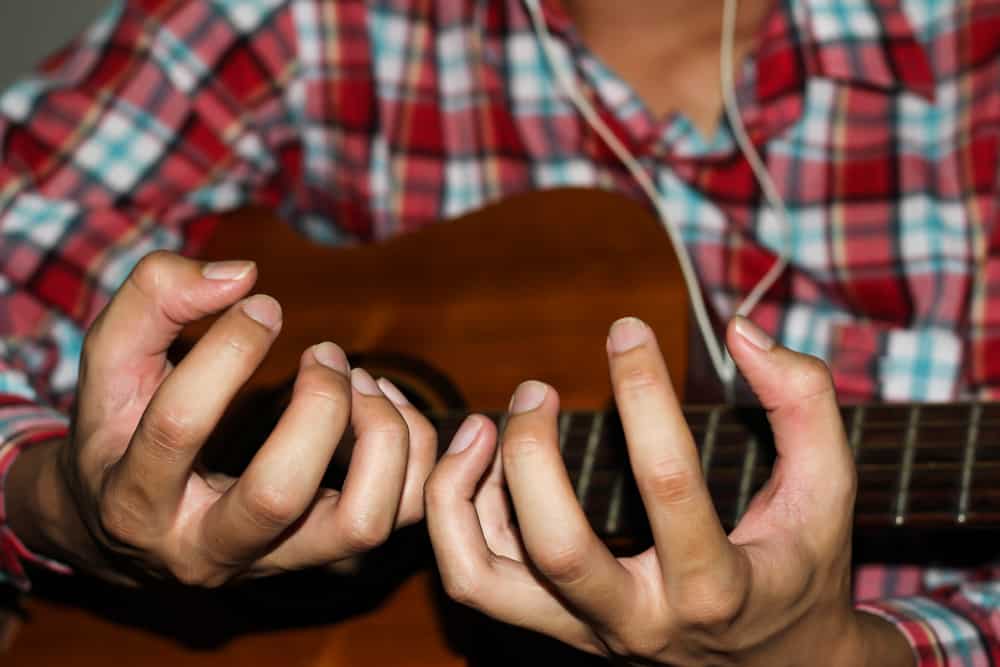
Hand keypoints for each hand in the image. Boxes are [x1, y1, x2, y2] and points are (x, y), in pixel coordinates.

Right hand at [7, 252, 435, 585]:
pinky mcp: (328, 555)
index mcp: (135, 498)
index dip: (227, 352)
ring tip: (363, 380)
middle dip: (319, 408)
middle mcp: (206, 549)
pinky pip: (403, 515)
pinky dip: (416, 452)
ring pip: (361, 524)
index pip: (180, 428)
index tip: (263, 305)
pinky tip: (384, 401)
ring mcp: (276, 561)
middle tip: (326, 354)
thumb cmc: (120, 429)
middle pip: (279, 495)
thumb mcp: (110, 361)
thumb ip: (154, 299)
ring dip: (382, 437)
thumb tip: (243, 276)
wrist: (130, 524)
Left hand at [425, 316, 913, 665]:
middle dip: (531, 454)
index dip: (644, 393)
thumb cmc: (802, 570)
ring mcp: (586, 631)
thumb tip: (742, 331)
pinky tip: (484, 463)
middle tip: (536, 389)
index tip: (626, 330)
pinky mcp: (553, 628)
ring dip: (459, 494)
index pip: (667, 484)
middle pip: (554, 548)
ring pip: (480, 580)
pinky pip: (475, 577)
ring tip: (480, 427)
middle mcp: (640, 622)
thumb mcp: (828, 491)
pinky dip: (459, 514)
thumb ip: (805, 403)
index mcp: (716, 588)